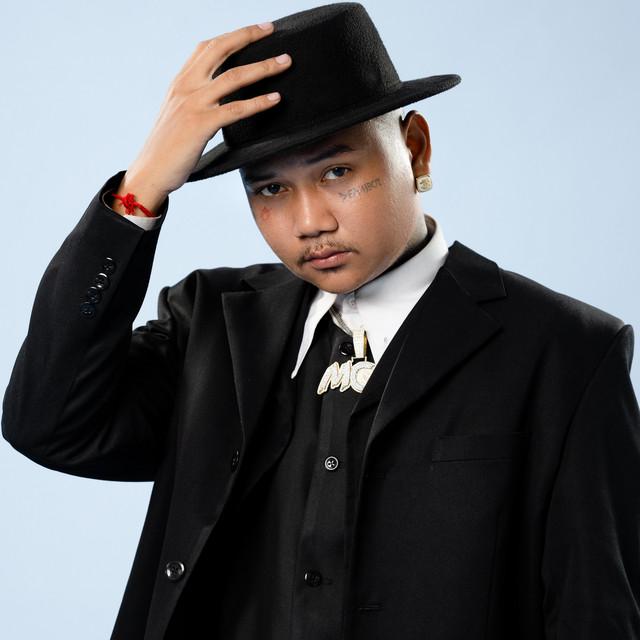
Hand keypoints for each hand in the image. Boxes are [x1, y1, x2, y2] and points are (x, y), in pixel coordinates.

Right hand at [114, 22, 290, 212]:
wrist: (151, 171)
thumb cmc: (167, 148)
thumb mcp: (179, 115)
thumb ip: (196, 102)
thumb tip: (219, 100)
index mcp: (180, 83)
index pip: (206, 48)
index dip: (232, 36)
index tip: (254, 30)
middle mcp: (186, 87)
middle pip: (220, 50)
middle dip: (248, 36)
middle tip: (271, 30)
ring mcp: (193, 104)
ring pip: (233, 77)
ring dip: (263, 67)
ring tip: (284, 62)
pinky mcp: (201, 124)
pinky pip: (236, 109)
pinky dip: (258, 103)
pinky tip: (275, 99)